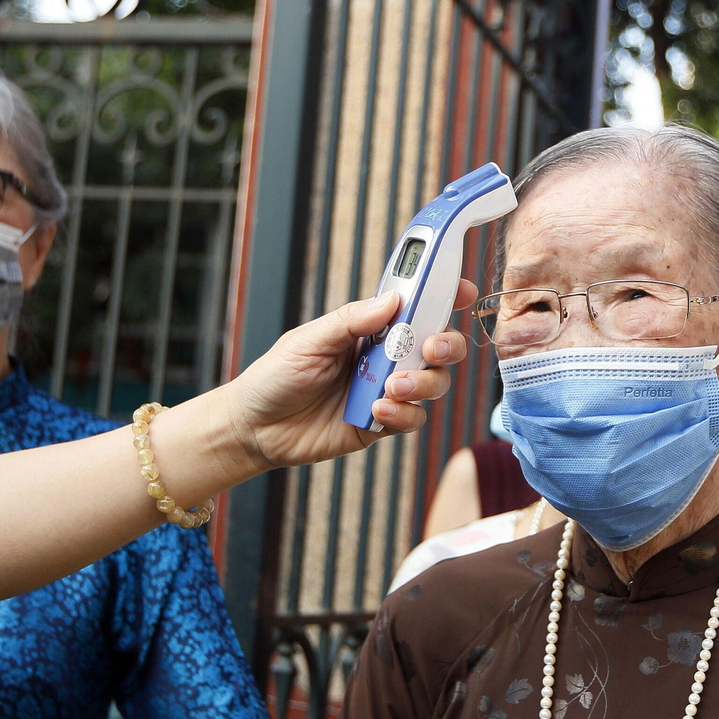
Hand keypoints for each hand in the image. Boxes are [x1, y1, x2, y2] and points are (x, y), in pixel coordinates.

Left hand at [223, 281, 475, 469]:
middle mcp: (385, 358)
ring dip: (421, 384)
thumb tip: (393, 300)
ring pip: (433, 384)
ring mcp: (387, 391)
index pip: (416, 307)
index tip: (463, 290)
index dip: (444, 296)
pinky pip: (412, 419)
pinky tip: (375, 412)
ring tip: (388, 389)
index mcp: (369, 328)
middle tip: (429, 350)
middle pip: (439, 347)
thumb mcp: (310, 339)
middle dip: (445, 345)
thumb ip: (352, 320)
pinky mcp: (382, 424)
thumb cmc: (276, 376)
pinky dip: (402, 414)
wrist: (255, 428)